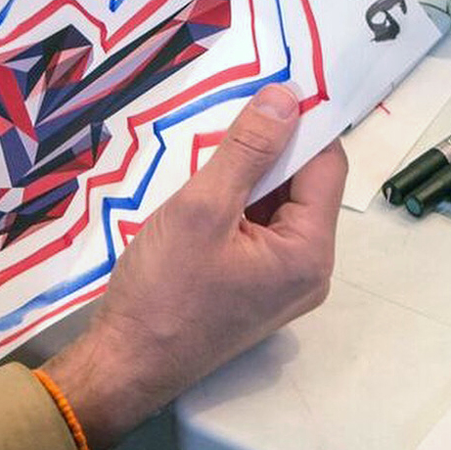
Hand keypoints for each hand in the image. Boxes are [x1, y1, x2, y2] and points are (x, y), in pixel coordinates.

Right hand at [43, 83, 345, 449]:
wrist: (124, 364)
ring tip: (209, 142)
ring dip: (248, 172)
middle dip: (270, 146)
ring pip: (277, 205)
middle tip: (230, 109)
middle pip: (303, 185)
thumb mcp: (202, 208)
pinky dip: (236, 200)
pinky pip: (257, 228)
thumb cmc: (163, 290)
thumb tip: (286, 98)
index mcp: (309, 253)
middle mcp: (308, 269)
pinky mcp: (253, 287)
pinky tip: (202, 182)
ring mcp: (280, 282)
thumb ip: (247, 150)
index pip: (326, 167)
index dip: (302, 123)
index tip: (270, 85)